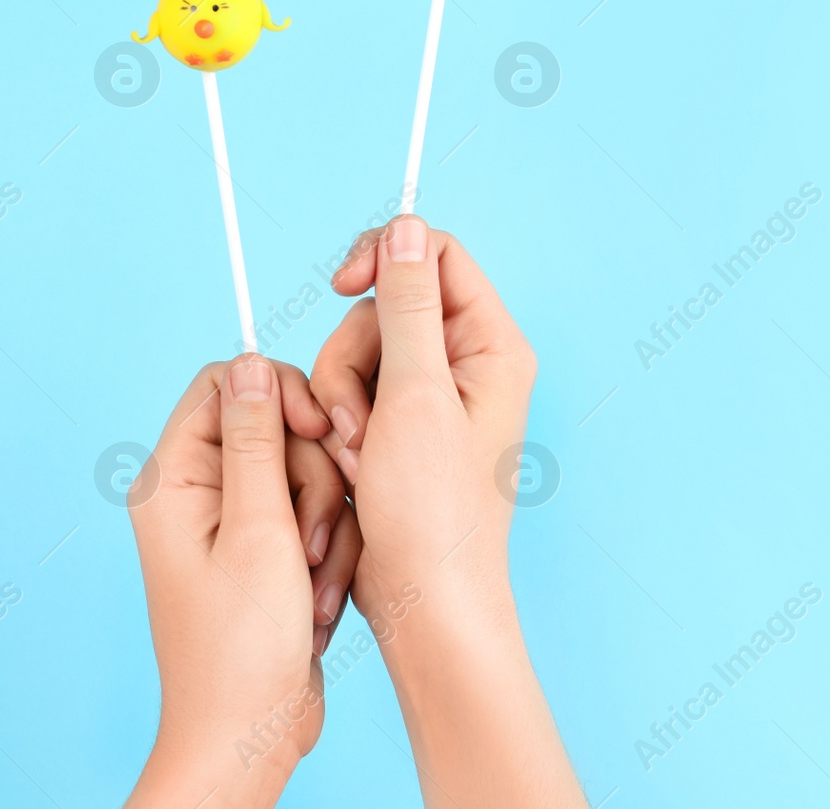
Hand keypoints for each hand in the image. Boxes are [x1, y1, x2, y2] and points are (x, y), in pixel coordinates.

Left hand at [126, 356, 361, 808]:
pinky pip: (311, 516)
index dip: (279, 393)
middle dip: (309, 477)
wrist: (249, 734)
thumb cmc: (242, 647)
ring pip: (303, 473)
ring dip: (322, 523)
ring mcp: (233, 524)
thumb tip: (250, 363)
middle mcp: (197, 494)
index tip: (318, 428)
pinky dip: (326, 551)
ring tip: (311, 581)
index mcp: (175, 480)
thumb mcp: (258, 531)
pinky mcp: (265, 551)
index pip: (225, 384)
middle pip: (274, 427)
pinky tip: (318, 598)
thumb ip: (255, 440)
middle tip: (305, 538)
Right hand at [311, 217, 584, 807]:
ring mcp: (431, 399)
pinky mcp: (400, 429)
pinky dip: (338, 425)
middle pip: (381, 306)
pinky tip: (352, 468)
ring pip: (355, 351)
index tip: (339, 285)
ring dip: (339, 399)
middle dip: (351, 358)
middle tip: (359, 422)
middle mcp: (466, 365)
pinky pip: (349, 394)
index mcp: (491, 346)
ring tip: (358, 456)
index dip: (381, 258)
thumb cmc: (433, 514)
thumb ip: (405, 306)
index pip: (434, 255)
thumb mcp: (414, 398)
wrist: (424, 602)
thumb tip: (406, 226)